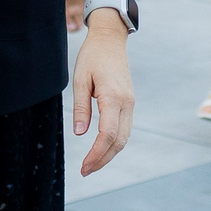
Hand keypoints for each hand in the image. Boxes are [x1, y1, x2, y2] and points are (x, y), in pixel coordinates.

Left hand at [71, 13, 132, 176]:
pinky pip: (124, 128)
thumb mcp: (80, 80)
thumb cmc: (93, 57)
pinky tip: (101, 149)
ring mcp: (130, 103)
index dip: (96, 154)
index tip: (84, 167)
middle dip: (103, 159)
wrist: (111, 40)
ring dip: (109, 154)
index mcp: (113, 97)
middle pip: (119, 141)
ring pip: (124, 137)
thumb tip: (79, 133)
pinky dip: (114, 143)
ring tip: (91, 164)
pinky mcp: (129, 102)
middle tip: (85, 171)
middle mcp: (127, 103)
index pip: (107, 134)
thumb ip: (80, 108)